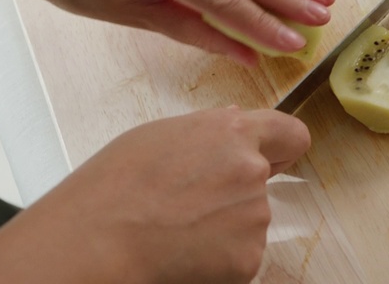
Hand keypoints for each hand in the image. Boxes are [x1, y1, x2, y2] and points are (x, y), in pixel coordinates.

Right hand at [0, 107, 310, 283]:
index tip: (275, 159)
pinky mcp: (247, 259)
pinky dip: (218, 259)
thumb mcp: (161, 135)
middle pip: (260, 183)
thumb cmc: (113, 187)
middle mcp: (251, 171)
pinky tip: (182, 252)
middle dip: (234, 193)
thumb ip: (210, 131)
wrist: (97, 242)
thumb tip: (233, 129)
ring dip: (224, 227)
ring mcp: (253, 217)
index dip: (281, 148)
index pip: (290, 134)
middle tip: (189, 205)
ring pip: (248, 221)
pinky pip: (240, 256)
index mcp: (232, 133)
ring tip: (176, 228)